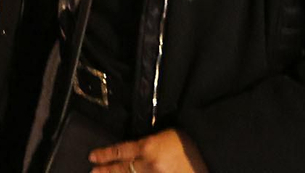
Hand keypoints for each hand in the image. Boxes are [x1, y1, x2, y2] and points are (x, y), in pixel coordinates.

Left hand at [89, 129, 208, 172]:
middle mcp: (151, 165)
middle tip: (93, 172)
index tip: (93, 157)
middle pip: (123, 169)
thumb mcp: (163, 136)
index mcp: (149, 147)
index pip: (120, 151)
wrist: (211, 153)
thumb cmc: (188, 141)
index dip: (105, 155)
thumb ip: (146, 144)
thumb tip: (130, 152)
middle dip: (106, 171)